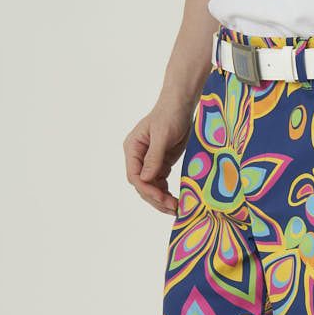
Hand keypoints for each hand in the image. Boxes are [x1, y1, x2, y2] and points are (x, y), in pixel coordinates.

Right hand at [123, 92, 196, 214]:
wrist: (181, 106)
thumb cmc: (170, 115)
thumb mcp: (162, 135)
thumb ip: (154, 157)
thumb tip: (146, 179)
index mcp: (132, 149)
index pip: (134, 175)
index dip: (147, 189)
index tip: (162, 197)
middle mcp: (138, 157)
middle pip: (142, 185)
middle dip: (156, 198)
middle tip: (173, 207)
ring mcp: (149, 162)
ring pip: (151, 187)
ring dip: (162, 199)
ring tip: (176, 208)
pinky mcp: (161, 164)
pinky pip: (161, 183)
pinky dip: (167, 192)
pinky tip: (177, 199)